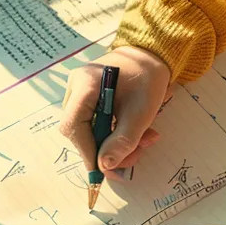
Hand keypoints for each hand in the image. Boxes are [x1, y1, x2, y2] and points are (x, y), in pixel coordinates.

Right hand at [59, 46, 171, 174]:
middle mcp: (75, 86)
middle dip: (105, 149)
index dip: (87, 150)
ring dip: (112, 142)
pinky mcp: (85, 97)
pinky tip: (133, 133)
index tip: (103, 169)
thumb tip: (105, 166)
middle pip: (78, 130)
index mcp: (85, 84)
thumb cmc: (147, 78)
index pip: (75, 125)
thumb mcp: (141, 113)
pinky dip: (112, 133)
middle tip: (135, 154)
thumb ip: (123, 141)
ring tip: (143, 141)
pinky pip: (91, 122)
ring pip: (86, 129)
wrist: (150, 55)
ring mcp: (77, 91)